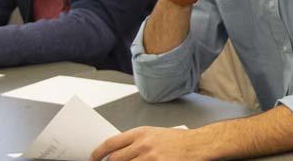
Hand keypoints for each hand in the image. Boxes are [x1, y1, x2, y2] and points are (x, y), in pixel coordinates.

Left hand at [92, 126, 213, 160]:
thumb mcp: (154, 134)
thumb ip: (136, 142)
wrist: (199, 145)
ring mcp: (150, 158)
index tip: (93, 158)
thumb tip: (118, 152)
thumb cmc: (179, 140)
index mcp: (141, 133)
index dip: (98, 152)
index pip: (111, 143)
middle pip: (115, 159)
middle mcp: (143, 145)